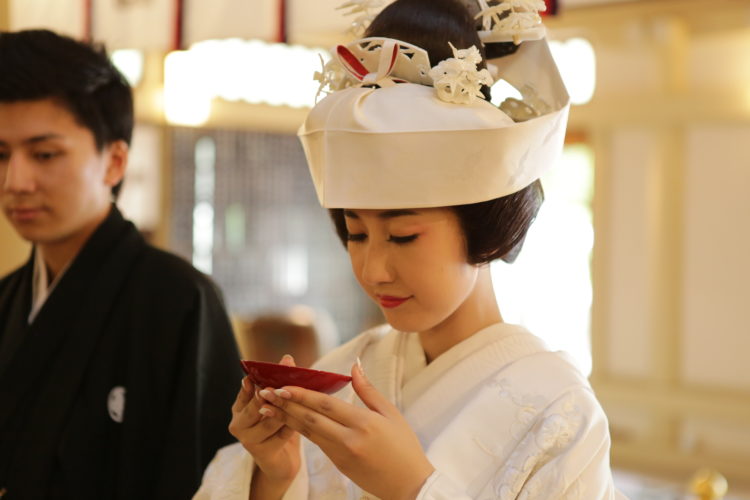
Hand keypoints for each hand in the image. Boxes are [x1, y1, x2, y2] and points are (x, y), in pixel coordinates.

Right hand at [228, 355, 300, 490]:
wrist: (282, 460)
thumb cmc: (279, 426)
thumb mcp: (277, 402)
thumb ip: (280, 381)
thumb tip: (287, 358)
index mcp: (239, 407)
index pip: (245, 390)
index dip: (254, 380)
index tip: (260, 373)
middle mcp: (238, 423)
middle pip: (253, 405)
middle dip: (267, 395)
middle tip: (277, 386)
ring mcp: (248, 439)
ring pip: (268, 420)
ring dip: (284, 410)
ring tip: (298, 401)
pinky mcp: (262, 452)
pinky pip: (281, 434)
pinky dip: (292, 425)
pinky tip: (302, 421)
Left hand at [259, 362, 434, 499]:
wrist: (408, 485)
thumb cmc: (404, 446)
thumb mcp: (391, 414)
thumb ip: (368, 391)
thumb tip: (353, 367)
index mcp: (363, 423)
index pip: (325, 405)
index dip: (301, 394)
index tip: (282, 385)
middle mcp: (348, 439)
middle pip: (310, 418)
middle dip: (285, 404)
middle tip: (265, 393)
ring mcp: (341, 454)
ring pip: (309, 432)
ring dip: (286, 418)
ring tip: (267, 407)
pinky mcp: (338, 464)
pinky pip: (316, 442)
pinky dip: (300, 430)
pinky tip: (289, 421)